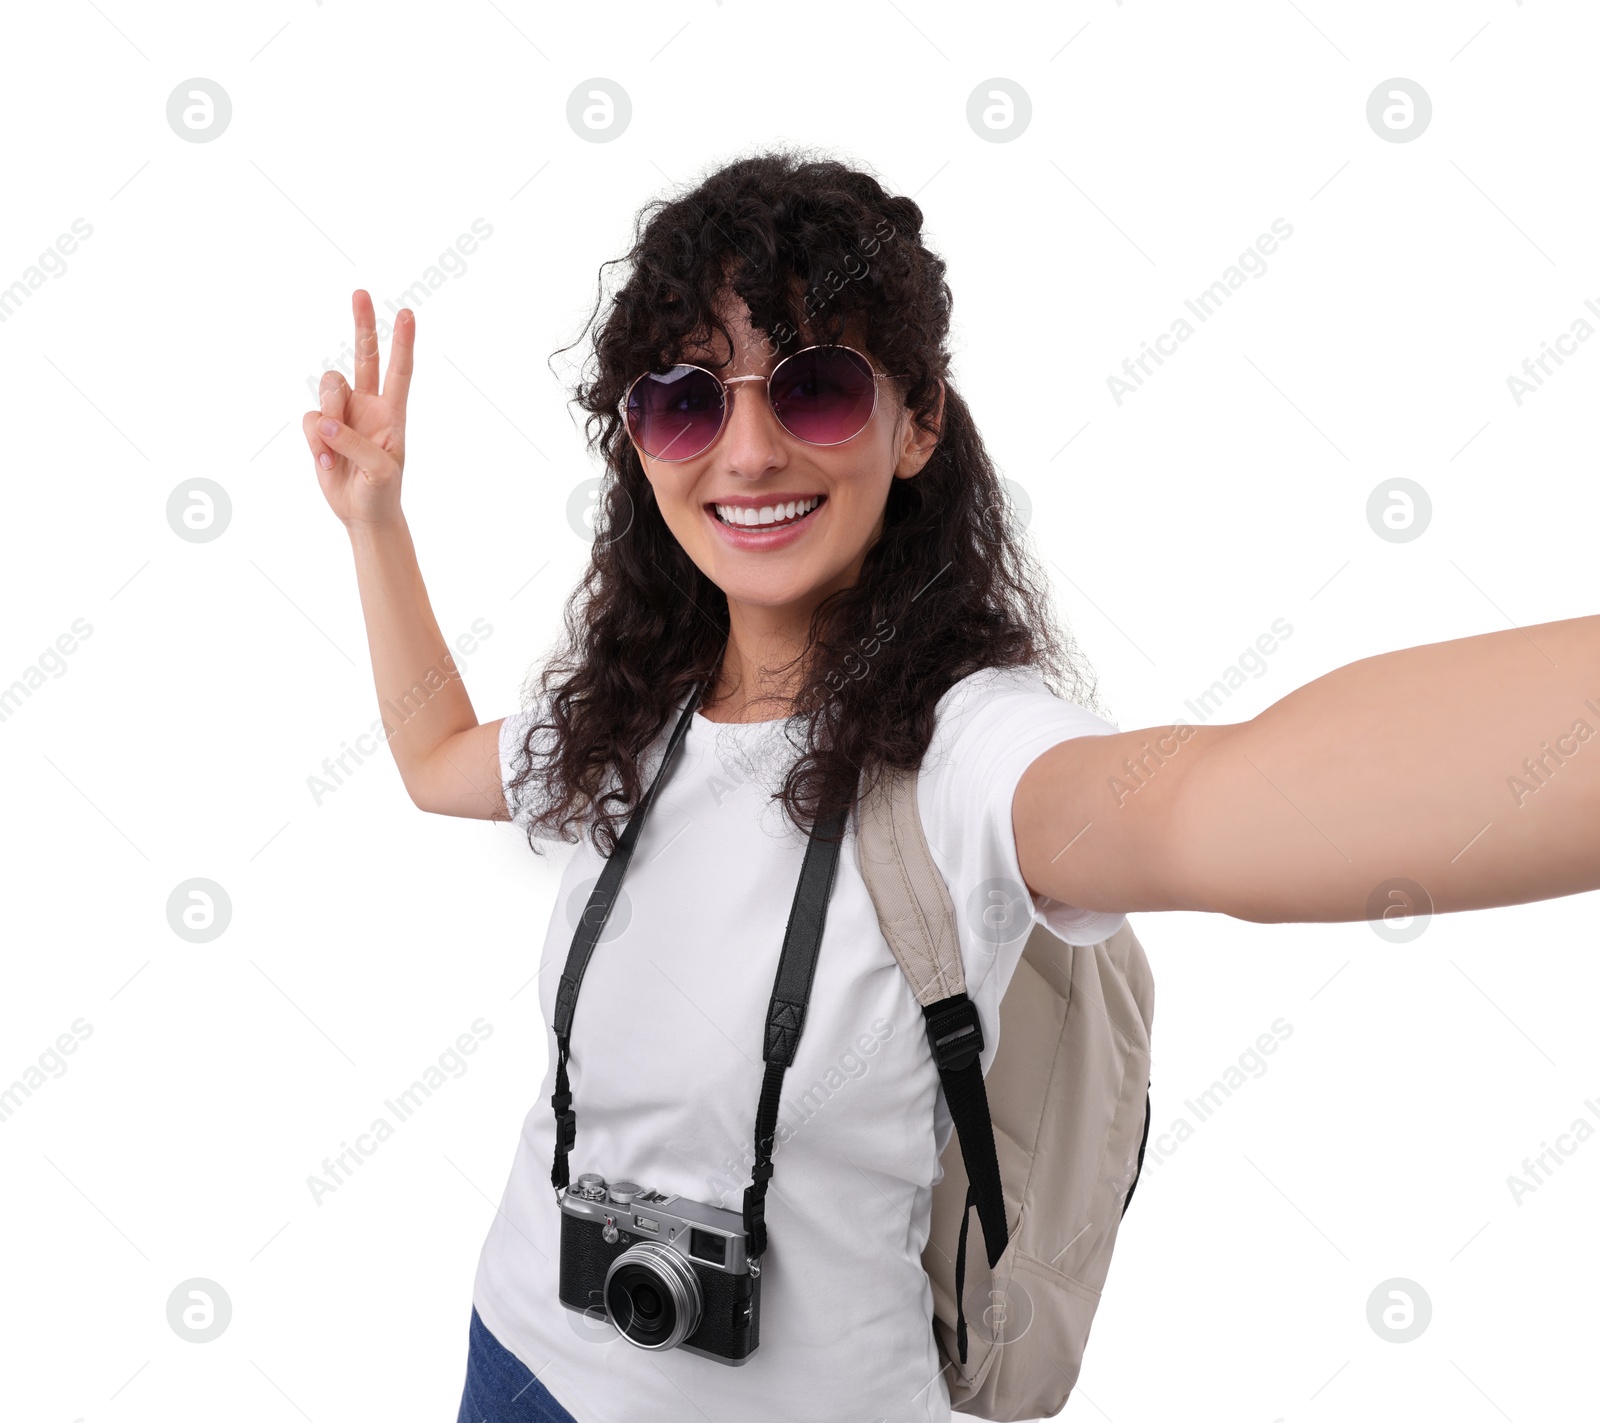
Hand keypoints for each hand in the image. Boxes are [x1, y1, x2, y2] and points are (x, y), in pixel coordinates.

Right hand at [303, 290, 414, 527]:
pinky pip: (310, 419)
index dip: (402, 343)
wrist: (363, 513)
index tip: (406, 314)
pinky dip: (315, 443)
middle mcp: (368, 405)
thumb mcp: (381, 470)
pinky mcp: (321, 427)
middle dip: (362, 324)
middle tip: (361, 293)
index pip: (399, 371)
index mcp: (393, 413)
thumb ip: (355, 442)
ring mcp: (343, 414)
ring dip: (328, 418)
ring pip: (327, 388)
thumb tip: (326, 421)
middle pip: (363, 356)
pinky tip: (327, 464)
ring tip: (335, 454)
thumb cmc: (382, 491)